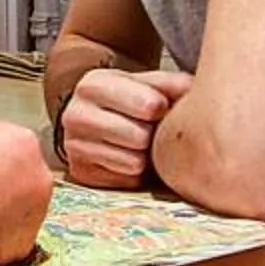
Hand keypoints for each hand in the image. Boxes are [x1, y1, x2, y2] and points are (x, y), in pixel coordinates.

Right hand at [58, 67, 196, 189]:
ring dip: (144, 157)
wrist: (96, 120)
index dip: (162, 108)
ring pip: (134, 162)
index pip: (147, 105)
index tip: (159, 107)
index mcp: (93, 85)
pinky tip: (127, 157)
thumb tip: (190, 89)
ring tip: (138, 144)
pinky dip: (132, 173)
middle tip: (147, 129)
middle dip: (151, 135)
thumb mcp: (145, 84)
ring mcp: (74, 145)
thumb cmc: (128, 100)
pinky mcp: (80, 172)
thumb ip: (170, 84)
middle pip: (140, 137)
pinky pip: (126, 181)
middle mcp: (76, 114)